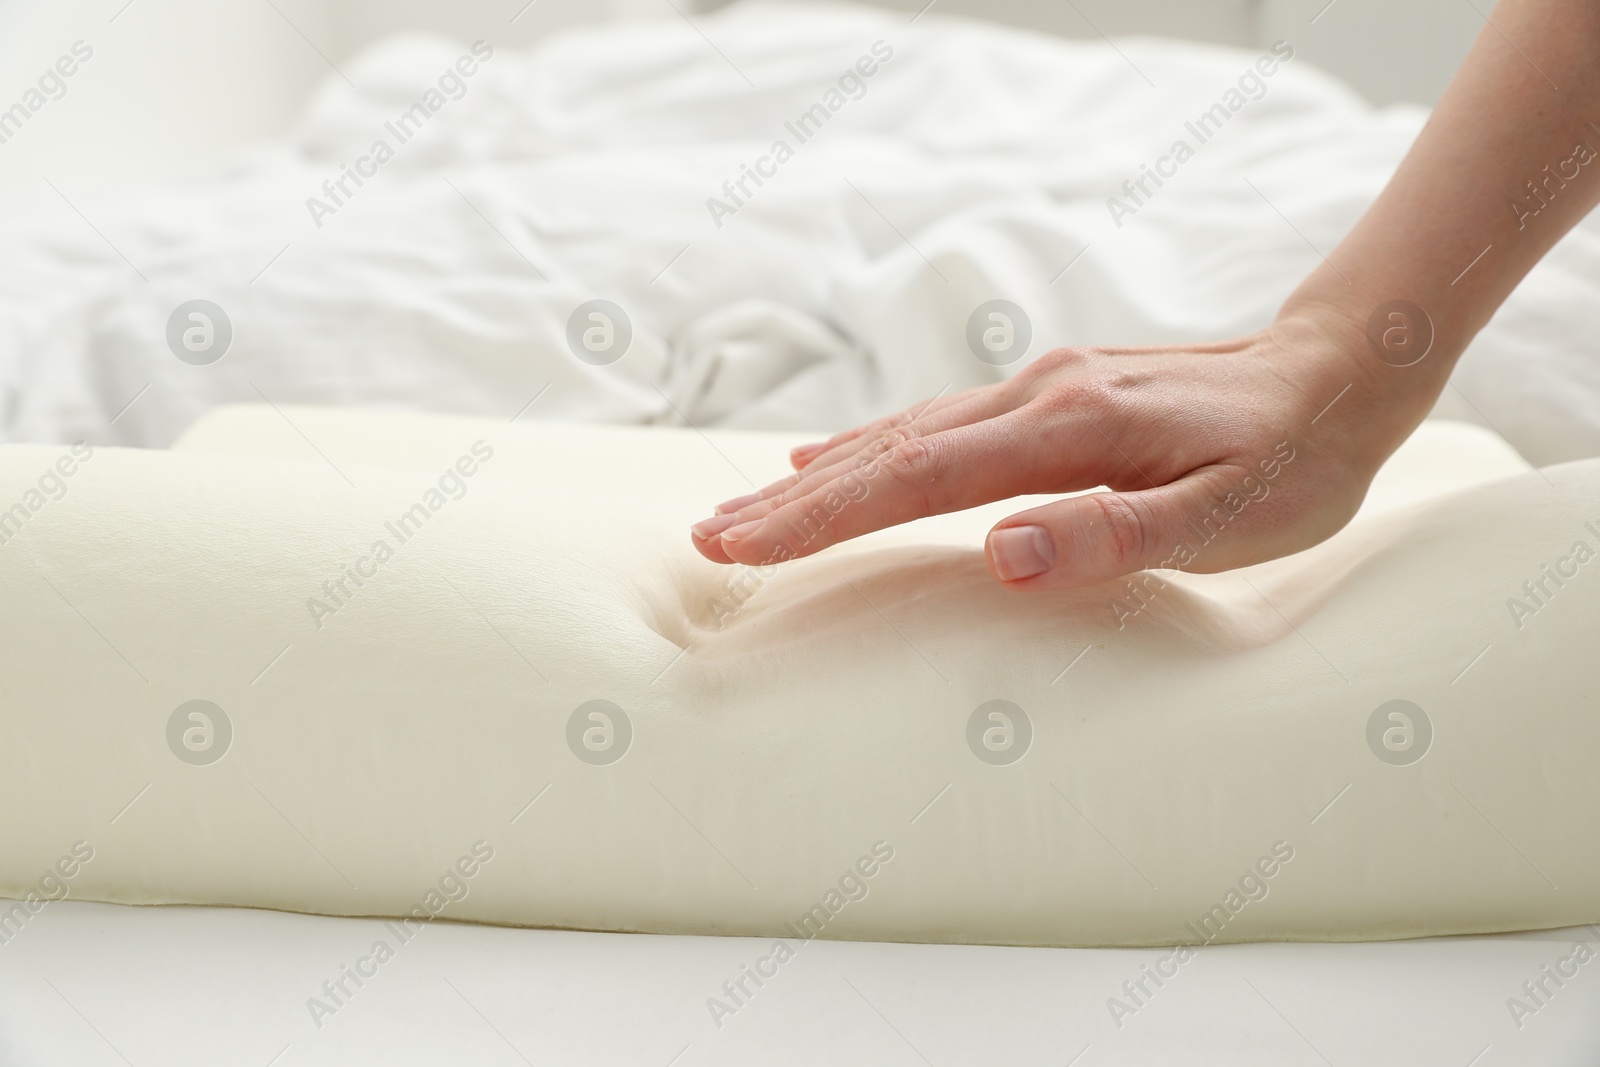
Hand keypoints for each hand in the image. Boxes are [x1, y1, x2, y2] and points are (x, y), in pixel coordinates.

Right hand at [689, 313, 1413, 589]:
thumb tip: (998, 553)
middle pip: (886, 452)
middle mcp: (1036, 397)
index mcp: (1067, 430)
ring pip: (903, 433)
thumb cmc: (1296, 456)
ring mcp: (1039, 388)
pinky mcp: (1051, 393)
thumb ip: (1112, 533)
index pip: (914, 479)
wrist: (1342, 367)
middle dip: (791, 499)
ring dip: (818, 475)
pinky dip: (871, 446)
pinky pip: (937, 421)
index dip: (821, 515)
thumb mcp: (1230, 517)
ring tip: (746, 508)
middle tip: (708, 537)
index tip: (742, 545)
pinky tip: (835, 457)